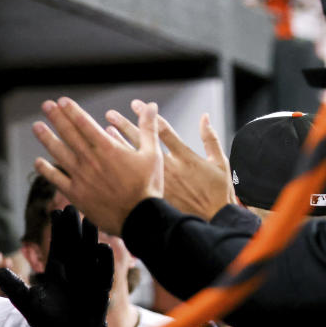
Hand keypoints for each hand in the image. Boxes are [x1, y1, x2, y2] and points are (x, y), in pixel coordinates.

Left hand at [0, 206, 113, 326]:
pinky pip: (103, 273)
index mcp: (57, 269)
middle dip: (74, 226)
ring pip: (90, 252)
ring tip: (91, 220)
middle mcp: (74, 269)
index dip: (58, 228)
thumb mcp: (28, 303)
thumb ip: (15, 287)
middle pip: (74, 243)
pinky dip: (103, 262)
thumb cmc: (51, 321)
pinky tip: (103, 249)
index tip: (56, 211)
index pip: (58, 244)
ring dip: (91, 238)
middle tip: (72, 207)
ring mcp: (88, 277)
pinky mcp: (99, 289)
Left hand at [32, 97, 162, 236]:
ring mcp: (81, 177)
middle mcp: (90, 160)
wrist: (139, 218)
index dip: (72, 110)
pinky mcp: (76, 194)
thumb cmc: (147, 186)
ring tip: (37, 126)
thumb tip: (152, 105)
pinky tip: (38, 162)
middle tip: (46, 105)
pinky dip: (46, 170)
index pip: (84, 123)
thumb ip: (148, 128)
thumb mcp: (152, 153)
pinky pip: (56, 179)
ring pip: (59, 153)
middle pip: (69, 134)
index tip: (62, 101)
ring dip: (46, 138)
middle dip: (56, 117)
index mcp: (107, 148)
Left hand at [107, 100, 234, 220]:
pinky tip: (109, 160)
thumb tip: (205, 117)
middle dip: (125, 125)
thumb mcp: (219, 163)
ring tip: (106, 131)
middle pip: (141, 141)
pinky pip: (132, 179)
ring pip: (133, 160)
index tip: (136, 104)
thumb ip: (210, 138)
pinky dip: (119, 167)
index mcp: (184, 157)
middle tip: (111, 114)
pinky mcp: (153, 197)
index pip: (162, 129)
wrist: (212, 222)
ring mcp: (159, 183)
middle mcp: (168, 168)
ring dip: (118, 143)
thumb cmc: (218, 194)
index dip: (148, 115)